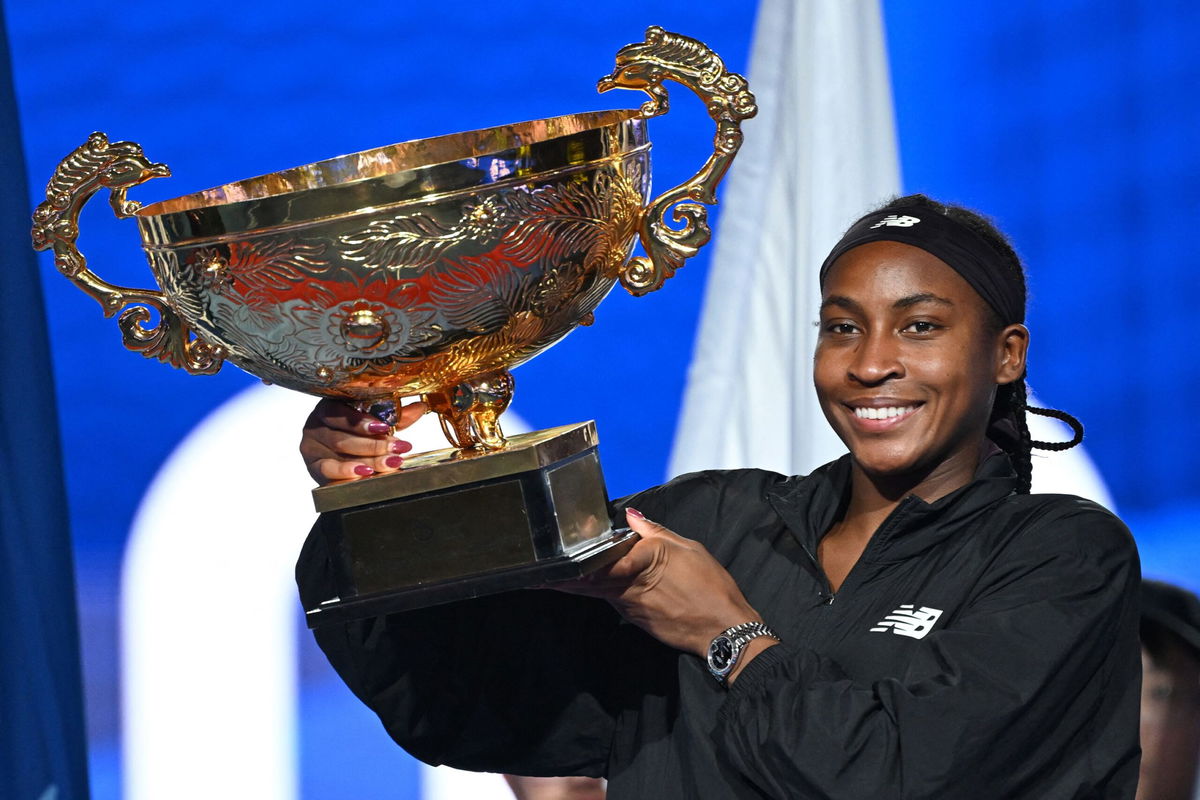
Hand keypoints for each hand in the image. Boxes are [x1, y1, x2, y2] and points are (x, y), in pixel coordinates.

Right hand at [299, 398, 426, 485]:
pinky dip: (346, 473)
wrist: (334, 451)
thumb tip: (419, 408)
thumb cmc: (353, 430)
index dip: (363, 421)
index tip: (386, 427)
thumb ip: (394, 416)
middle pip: (344, 438)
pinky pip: (328, 471)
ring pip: (339, 455)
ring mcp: (311, 448)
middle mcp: (315, 426)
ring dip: (367, 461)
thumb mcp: (374, 420)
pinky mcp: (313, 468)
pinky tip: (364, 474)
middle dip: (374, 445)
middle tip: (398, 449)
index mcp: (328, 407)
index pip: (341, 413)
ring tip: (390, 463)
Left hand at [560, 509, 768, 661]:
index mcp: (644, 563)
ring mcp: (632, 607)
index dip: (578, 563)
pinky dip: (597, 594)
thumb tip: (631, 517)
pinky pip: (612, 602)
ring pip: (597, 593)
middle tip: (536, 576)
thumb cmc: (711, 586)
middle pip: (590, 581)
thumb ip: (655, 532)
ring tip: (550, 580)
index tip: (555, 562)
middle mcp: (631, 587)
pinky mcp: (637, 620)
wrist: (724, 629)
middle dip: (563, 578)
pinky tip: (586, 589)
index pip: (604, 561)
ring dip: (575, 587)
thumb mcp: (688, 548)